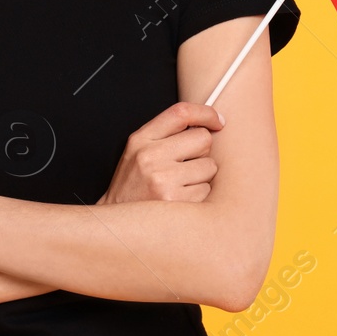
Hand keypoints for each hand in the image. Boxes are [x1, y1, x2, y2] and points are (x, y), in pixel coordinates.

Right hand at [95, 102, 223, 204]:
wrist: (119, 222)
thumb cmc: (134, 185)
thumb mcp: (138, 152)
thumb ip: (165, 135)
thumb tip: (207, 124)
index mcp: (141, 139)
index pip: (180, 112)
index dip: (205, 113)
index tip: (217, 121)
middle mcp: (150, 156)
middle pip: (202, 138)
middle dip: (202, 151)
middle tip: (187, 164)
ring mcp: (162, 178)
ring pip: (210, 166)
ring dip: (202, 176)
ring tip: (181, 184)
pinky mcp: (174, 200)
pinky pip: (206, 190)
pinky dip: (199, 195)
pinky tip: (182, 198)